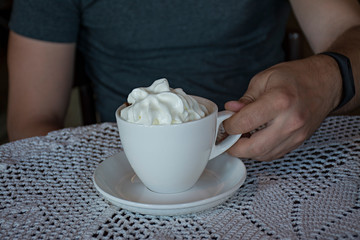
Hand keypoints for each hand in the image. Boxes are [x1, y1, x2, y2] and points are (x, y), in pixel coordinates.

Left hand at [223, 55, 341, 160]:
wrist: (327, 83)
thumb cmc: (296, 77)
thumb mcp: (265, 79)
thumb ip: (245, 99)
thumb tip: (230, 111)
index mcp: (279, 101)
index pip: (244, 123)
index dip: (229, 126)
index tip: (226, 122)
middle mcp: (290, 122)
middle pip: (253, 148)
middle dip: (234, 147)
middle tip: (227, 138)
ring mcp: (296, 135)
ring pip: (263, 155)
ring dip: (247, 150)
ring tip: (240, 137)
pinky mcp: (299, 142)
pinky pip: (274, 154)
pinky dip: (260, 150)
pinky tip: (255, 139)